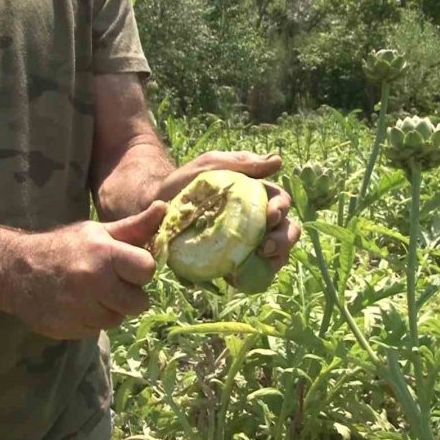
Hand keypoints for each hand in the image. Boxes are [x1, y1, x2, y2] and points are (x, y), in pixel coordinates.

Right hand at [5, 202, 167, 339]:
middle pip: (138, 302)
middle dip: (129, 294)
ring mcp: (78, 308)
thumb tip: (165, 208)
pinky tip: (77, 305)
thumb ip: (135, 227)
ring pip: (118, 319)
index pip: (147, 269)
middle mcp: (93, 282)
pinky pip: (96, 330)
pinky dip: (91, 321)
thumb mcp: (98, 232)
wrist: (14, 271)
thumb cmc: (65, 247)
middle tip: (110, 283)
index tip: (128, 266)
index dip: (141, 270)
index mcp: (104, 253)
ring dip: (110, 309)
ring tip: (92, 293)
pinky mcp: (67, 329)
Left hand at [154, 151, 301, 272]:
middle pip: (286, 231)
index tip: (271, 216)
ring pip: (276, 254)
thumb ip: (241, 162)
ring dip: (276, 260)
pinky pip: (252, 274)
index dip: (282, 210)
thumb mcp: (210, 165)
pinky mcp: (232, 264)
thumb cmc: (183, 183)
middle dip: (284, 240)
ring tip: (261, 262)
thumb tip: (278, 160)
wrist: (153, 210)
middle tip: (268, 247)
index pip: (281, 202)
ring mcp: (247, 244)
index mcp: (257, 197)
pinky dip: (253, 277)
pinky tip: (240, 278)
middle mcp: (257, 221)